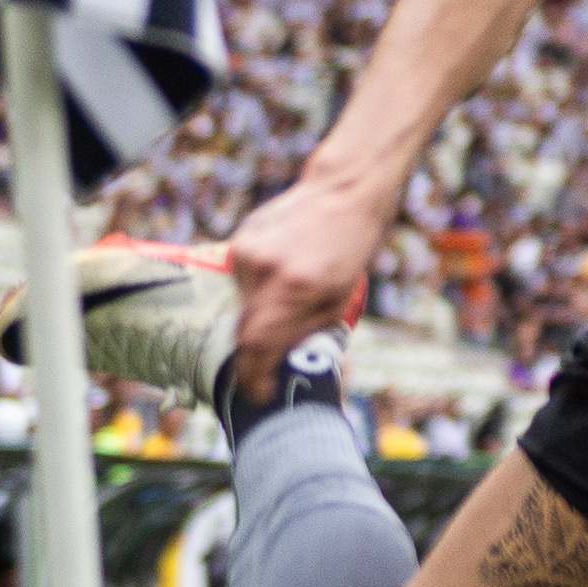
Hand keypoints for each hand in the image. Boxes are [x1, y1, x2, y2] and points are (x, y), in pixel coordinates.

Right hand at [223, 165, 393, 384]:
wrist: (341, 192)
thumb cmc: (349, 250)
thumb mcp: (339, 300)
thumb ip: (305, 332)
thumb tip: (278, 365)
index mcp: (297, 289)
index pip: (256, 346)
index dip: (251, 377)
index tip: (256, 394)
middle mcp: (266, 271)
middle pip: (243, 330)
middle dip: (251, 354)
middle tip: (263, 368)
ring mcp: (248, 253)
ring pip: (240, 303)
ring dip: (256, 312)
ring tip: (285, 297)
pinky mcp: (239, 240)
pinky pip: (239, 278)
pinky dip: (253, 286)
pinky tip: (278, 271)